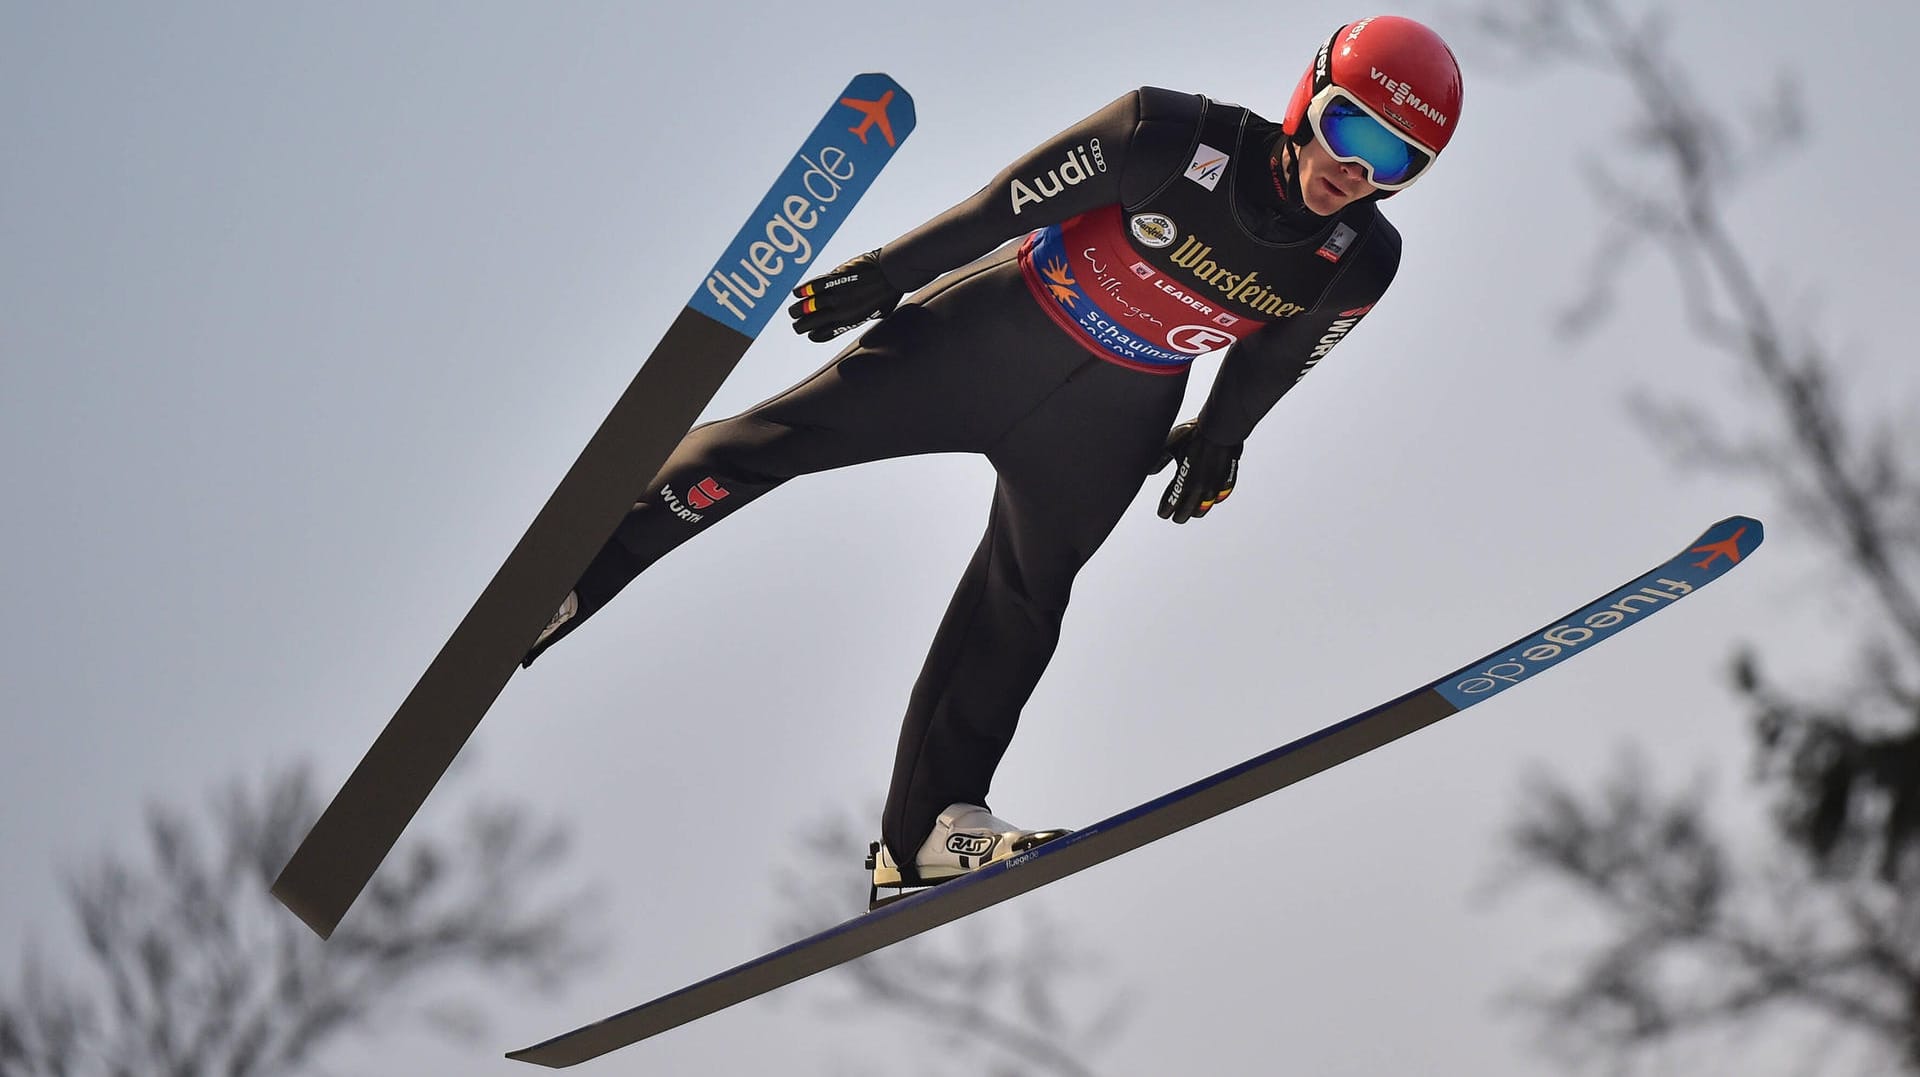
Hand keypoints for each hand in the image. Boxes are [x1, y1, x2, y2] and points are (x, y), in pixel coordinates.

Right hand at [787, 250, 901, 340]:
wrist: (893, 272)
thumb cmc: (888, 293)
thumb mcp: (876, 312)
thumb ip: (862, 316)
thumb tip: (854, 319)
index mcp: (851, 321)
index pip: (824, 334)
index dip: (814, 334)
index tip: (809, 333)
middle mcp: (842, 310)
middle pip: (813, 322)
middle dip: (800, 325)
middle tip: (795, 323)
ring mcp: (838, 294)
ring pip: (810, 306)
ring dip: (797, 310)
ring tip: (792, 312)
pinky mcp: (836, 278)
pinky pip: (814, 286)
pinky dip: (803, 290)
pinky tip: (796, 293)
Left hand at [1154, 420, 1241, 523]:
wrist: (1219, 427)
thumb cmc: (1195, 434)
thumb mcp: (1171, 446)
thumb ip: (1159, 461)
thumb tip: (1149, 471)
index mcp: (1184, 483)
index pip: (1171, 507)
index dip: (1165, 511)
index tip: (1163, 512)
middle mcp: (1200, 489)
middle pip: (1185, 514)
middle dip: (1178, 515)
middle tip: (1173, 513)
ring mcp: (1214, 487)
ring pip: (1202, 510)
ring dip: (1194, 510)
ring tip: (1188, 508)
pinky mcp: (1226, 482)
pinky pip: (1218, 499)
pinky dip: (1210, 500)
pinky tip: (1206, 497)